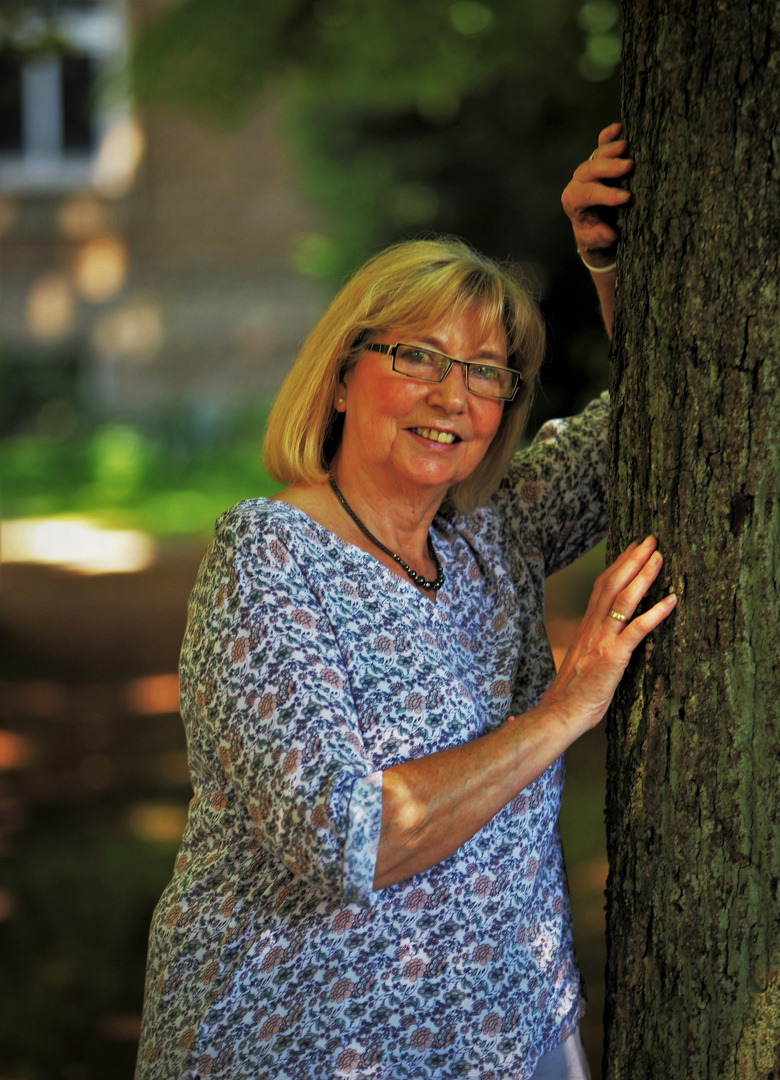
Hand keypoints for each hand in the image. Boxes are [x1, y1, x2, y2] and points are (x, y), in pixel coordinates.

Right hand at [540, 536, 675, 735]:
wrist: (561, 710)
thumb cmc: (573, 691)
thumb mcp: (583, 658)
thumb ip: (594, 642)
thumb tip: (604, 636)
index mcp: (587, 625)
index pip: (602, 586)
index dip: (619, 564)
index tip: (633, 546)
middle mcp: (593, 626)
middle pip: (613, 583)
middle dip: (633, 559)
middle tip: (651, 539)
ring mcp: (603, 639)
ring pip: (624, 599)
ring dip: (644, 576)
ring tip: (660, 557)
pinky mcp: (614, 656)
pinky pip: (637, 629)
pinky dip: (655, 612)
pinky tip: (671, 600)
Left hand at [561, 122, 633, 266]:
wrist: (596, 226)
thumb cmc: (596, 235)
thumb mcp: (596, 243)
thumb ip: (600, 237)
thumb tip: (609, 233)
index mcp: (573, 201)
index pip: (587, 194)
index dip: (607, 195)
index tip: (626, 197)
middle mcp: (578, 182)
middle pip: (590, 170)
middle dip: (609, 168)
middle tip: (629, 166)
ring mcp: (588, 169)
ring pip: (596, 156)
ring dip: (610, 149)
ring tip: (626, 146)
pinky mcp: (598, 159)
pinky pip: (600, 145)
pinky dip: (608, 136)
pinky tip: (619, 128)